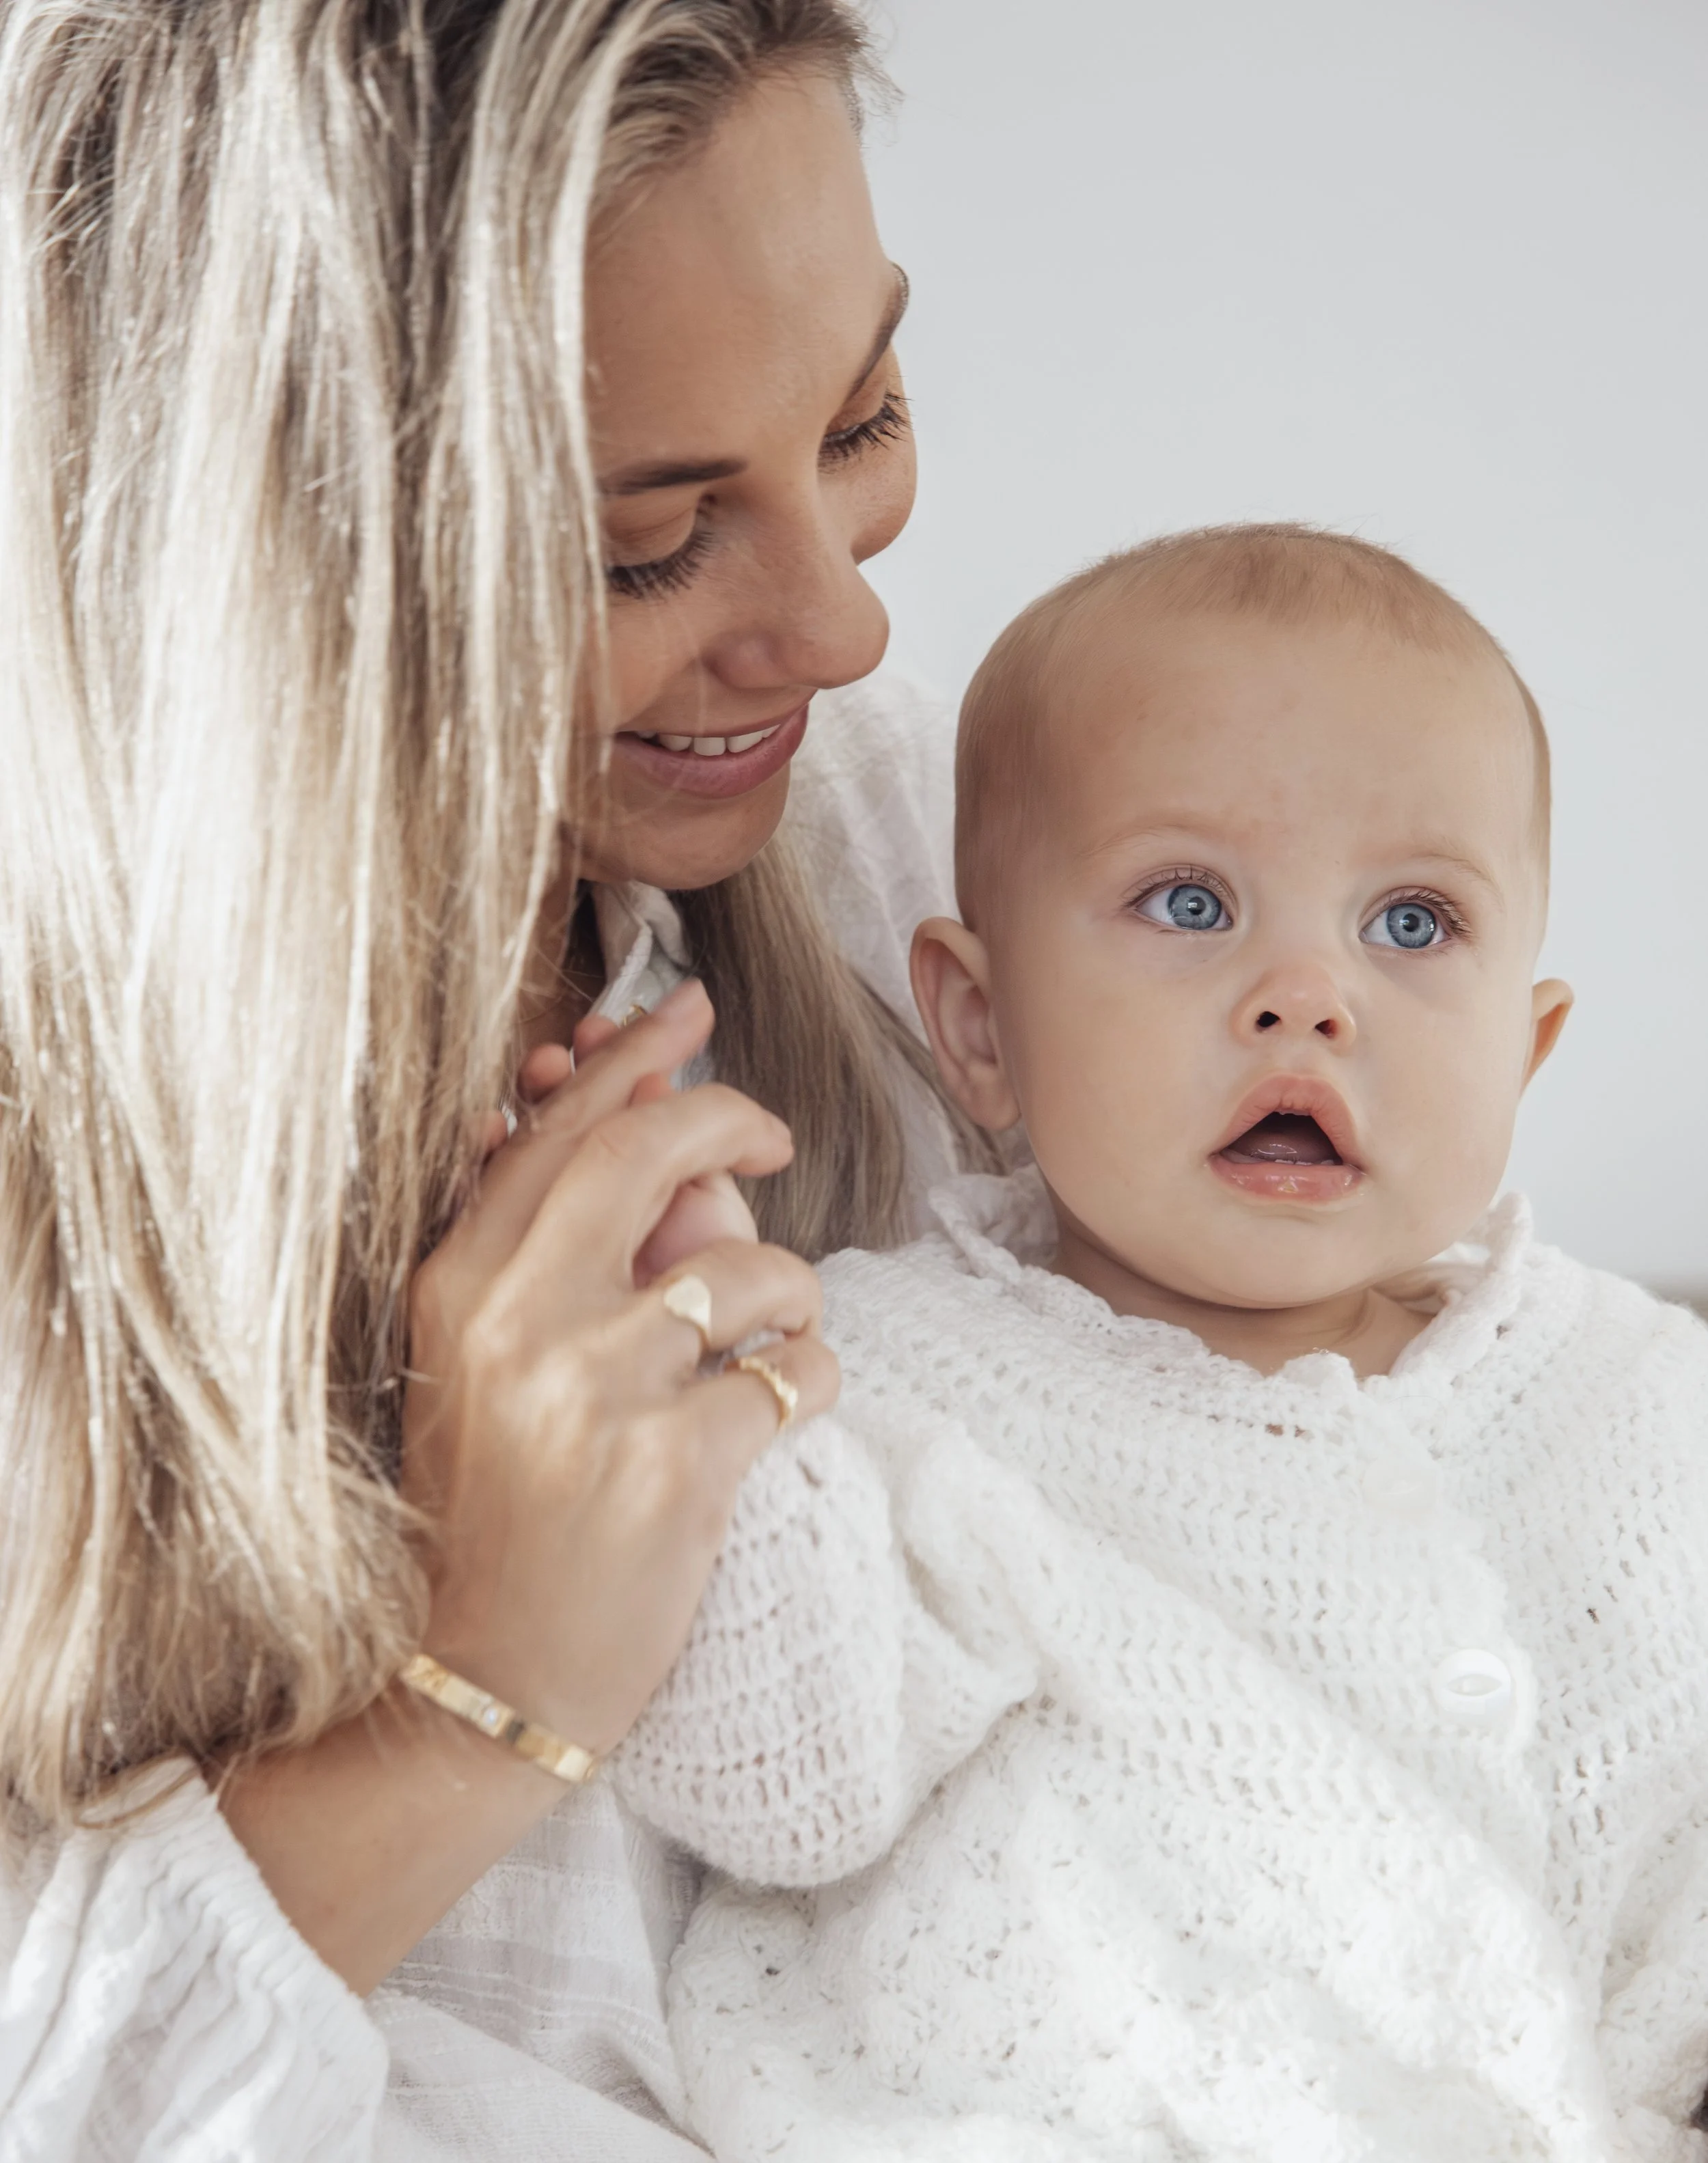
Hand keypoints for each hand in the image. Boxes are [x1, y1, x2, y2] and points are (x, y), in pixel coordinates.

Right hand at [403, 978, 838, 1752]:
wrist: (470, 1682)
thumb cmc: (488, 1515)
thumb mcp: (472, 1365)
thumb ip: (537, 1251)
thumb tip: (628, 1124)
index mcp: (458, 1285)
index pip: (557, 1130)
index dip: (634, 1057)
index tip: (690, 1014)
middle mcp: (517, 1320)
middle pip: (646, 1153)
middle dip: (726, 1116)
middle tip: (770, 1134)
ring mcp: (595, 1391)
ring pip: (745, 1270)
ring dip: (789, 1290)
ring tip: (776, 1334)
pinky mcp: (672, 1468)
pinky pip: (794, 1374)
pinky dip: (814, 1379)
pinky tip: (787, 1407)